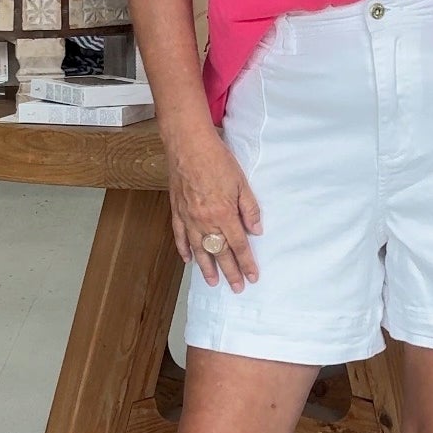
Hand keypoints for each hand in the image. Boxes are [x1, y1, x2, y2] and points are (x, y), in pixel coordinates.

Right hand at [167, 125, 261, 290]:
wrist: (188, 144)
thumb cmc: (217, 159)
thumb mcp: (242, 182)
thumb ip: (249, 208)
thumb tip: (256, 230)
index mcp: (224, 214)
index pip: (238, 245)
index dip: (246, 263)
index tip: (252, 276)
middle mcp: (205, 220)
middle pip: (219, 252)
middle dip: (229, 272)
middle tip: (236, 287)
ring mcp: (188, 217)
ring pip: (199, 249)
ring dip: (206, 267)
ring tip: (212, 281)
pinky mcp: (177, 211)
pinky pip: (180, 236)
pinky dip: (184, 249)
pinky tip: (189, 260)